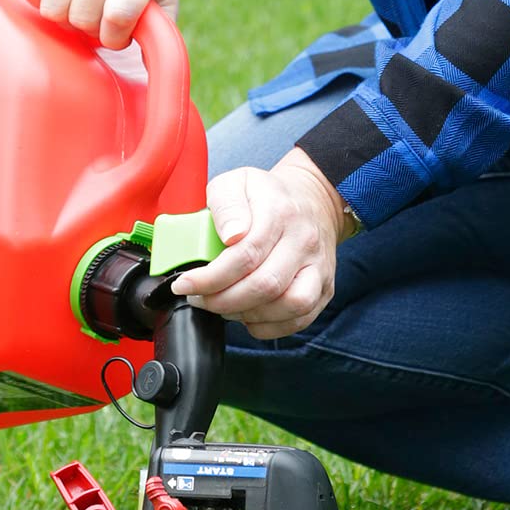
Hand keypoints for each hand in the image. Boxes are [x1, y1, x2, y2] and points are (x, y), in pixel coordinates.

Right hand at [13, 0, 178, 48]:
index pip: (119, 15)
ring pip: (51, 8)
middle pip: (81, 17)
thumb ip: (162, 28)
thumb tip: (155, 70)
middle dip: (90, 28)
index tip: (119, 34)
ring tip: (80, 4)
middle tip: (99, 16)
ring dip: (64, 17)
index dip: (115, 37)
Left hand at [173, 150, 351, 339]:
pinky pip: (300, 318)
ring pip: (290, 305)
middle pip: (266, 284)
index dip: (211, 277)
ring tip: (225, 306)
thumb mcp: (237, 182)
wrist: (312, 200)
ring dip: (249, 314)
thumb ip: (226, 204)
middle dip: (223, 300)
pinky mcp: (325, 288)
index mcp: (280, 213)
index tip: (185, 284)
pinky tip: (249, 314)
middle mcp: (304, 241)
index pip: (246, 254)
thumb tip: (230, 235)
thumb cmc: (266, 196)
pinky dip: (270, 326)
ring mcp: (318, 267)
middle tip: (200, 299)